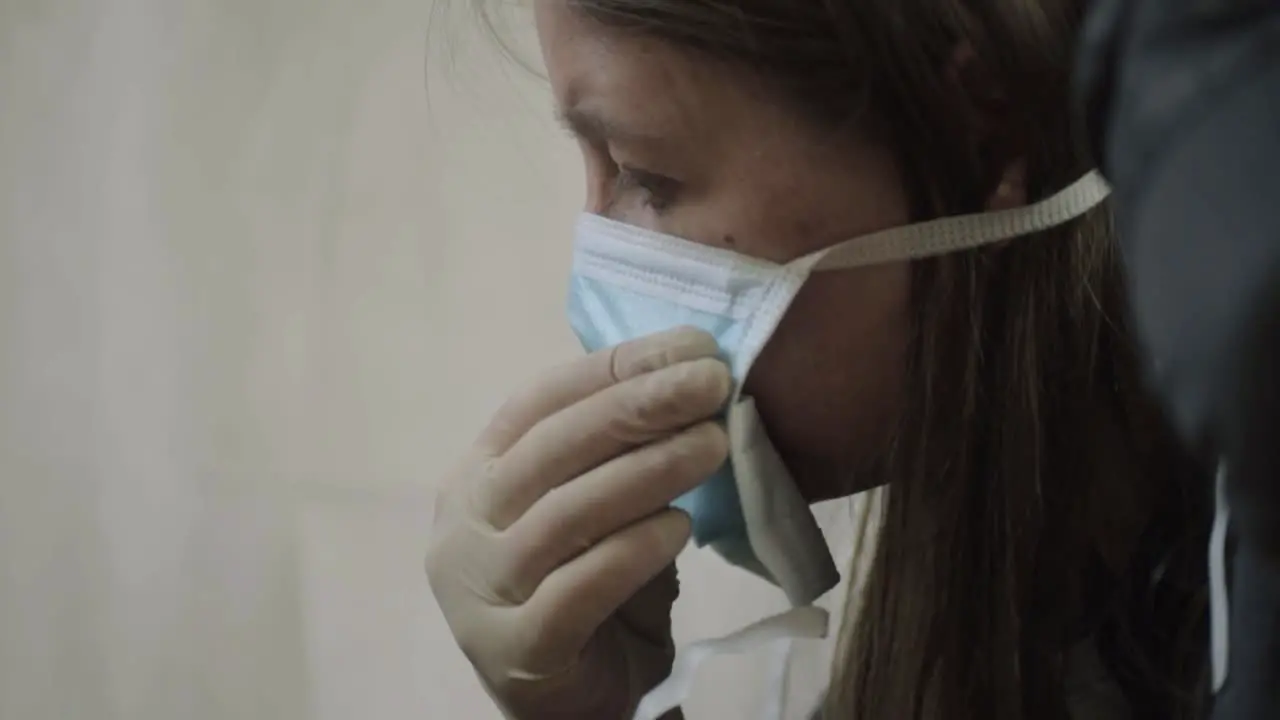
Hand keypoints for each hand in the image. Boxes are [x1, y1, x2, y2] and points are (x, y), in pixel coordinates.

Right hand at [426, 327, 730, 719]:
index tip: (690, 345)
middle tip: (711, 381)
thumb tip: (695, 380)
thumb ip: (623, 457)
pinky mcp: (514, 650)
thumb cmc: (593, 591)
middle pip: (550, 450)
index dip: (613, 368)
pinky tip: (680, 529)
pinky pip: (576, 591)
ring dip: (646, 471)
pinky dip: (632, 552)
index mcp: (478, 475)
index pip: (539, 402)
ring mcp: (480, 591)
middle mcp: (464, 526)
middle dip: (637, 406)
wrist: (580, 703)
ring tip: (713, 444)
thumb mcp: (602, 512)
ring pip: (564, 515)